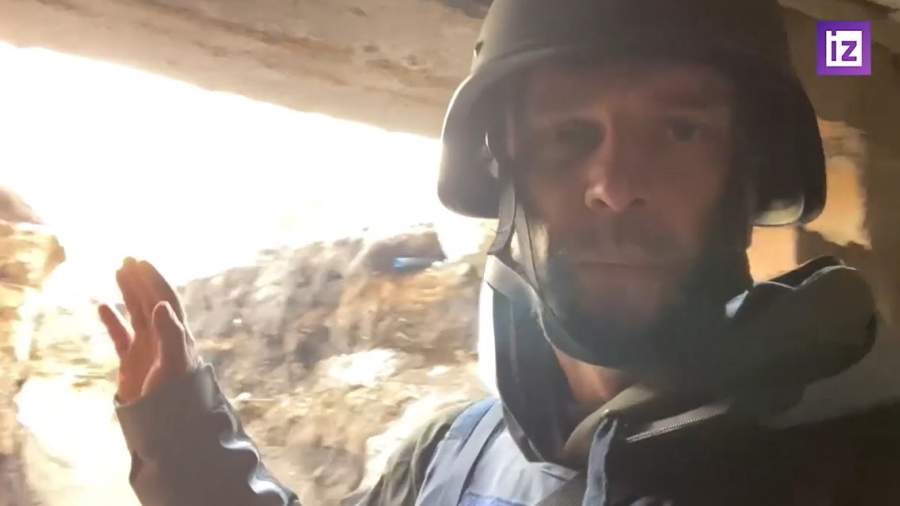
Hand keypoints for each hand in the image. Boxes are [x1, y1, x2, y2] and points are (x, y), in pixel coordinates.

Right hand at [98, 258, 199, 403]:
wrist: (164, 424)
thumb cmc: (174, 395)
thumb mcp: (174, 363)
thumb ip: (170, 335)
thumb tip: (161, 305)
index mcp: (176, 335)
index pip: (165, 300)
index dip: (154, 280)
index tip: (141, 262)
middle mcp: (163, 338)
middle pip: (151, 301)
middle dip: (141, 280)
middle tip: (127, 260)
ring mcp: (147, 349)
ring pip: (136, 314)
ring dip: (129, 293)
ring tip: (118, 272)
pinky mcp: (132, 362)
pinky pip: (121, 336)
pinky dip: (113, 321)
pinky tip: (103, 307)